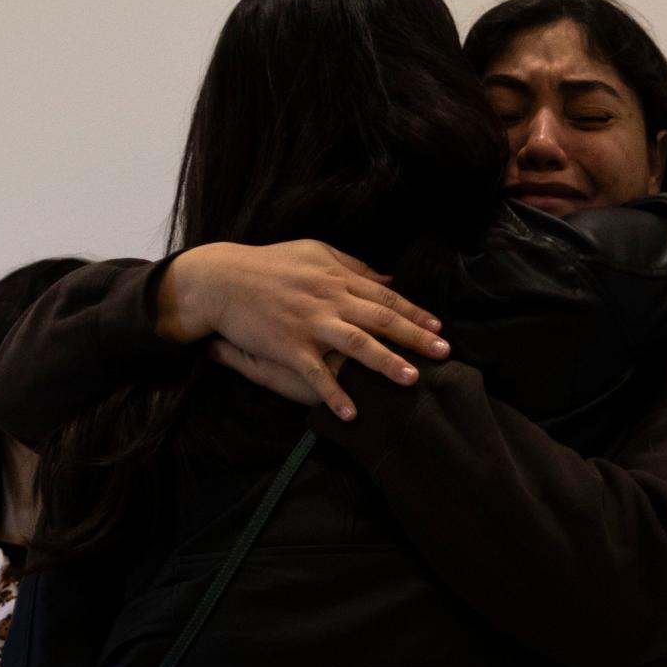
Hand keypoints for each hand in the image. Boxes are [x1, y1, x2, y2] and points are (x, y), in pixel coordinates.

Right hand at [154, 239, 448, 419]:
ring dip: (386, 363)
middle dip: (415, 337)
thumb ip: (353, 267)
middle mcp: (330, 300)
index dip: (414, 312)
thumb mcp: (315, 252)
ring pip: (357, 344)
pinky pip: (316, 374)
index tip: (439, 326)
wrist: (223, 278)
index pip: (385, 297)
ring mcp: (310, 324)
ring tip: (412, 380)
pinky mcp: (288, 347)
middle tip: (444, 352)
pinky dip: (335, 393)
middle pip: (381, 320)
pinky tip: (353, 414)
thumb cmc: (270, 263)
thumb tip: (388, 279)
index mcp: (338, 278)